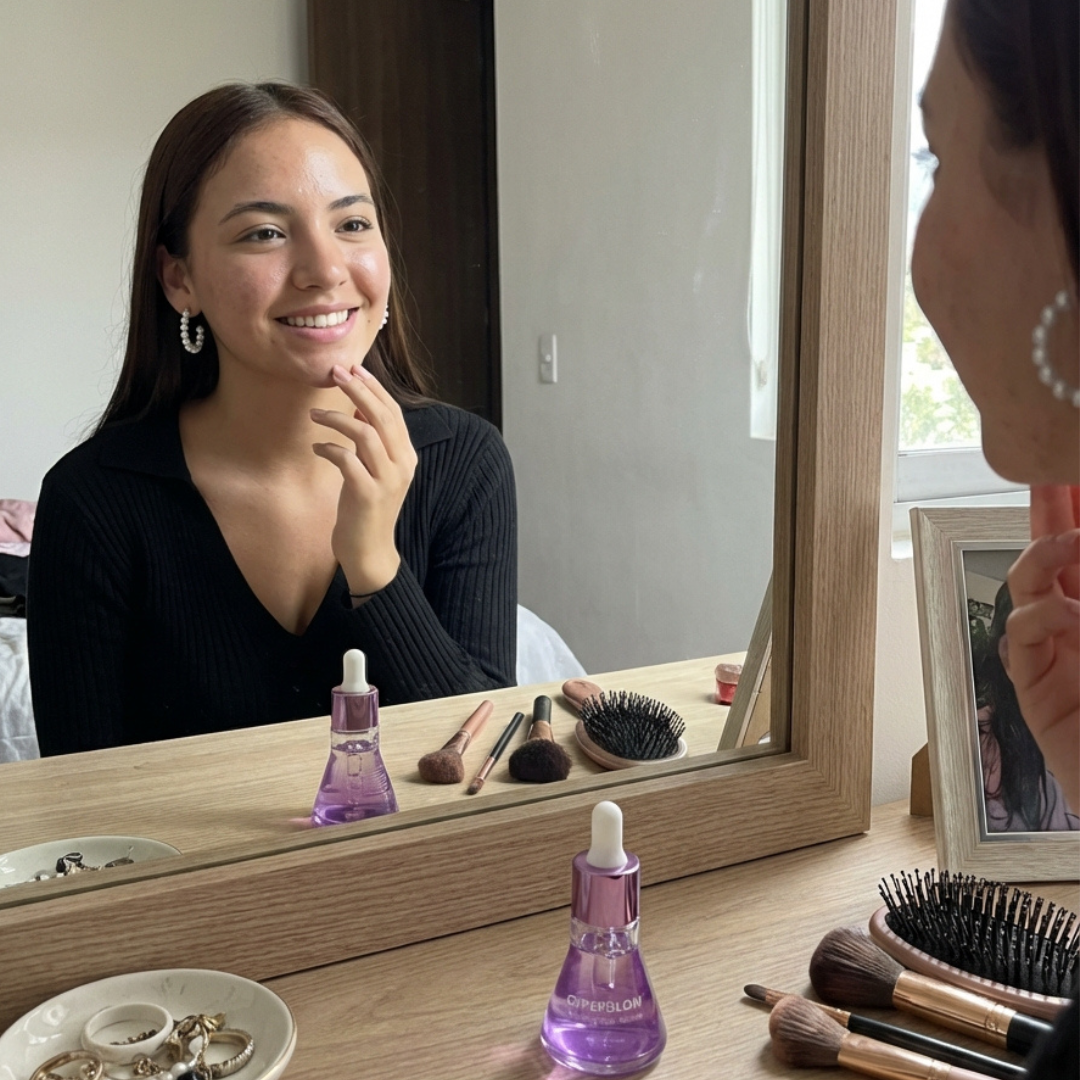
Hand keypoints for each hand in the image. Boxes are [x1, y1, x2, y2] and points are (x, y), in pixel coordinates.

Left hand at [310, 364, 417, 596]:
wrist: (370, 551)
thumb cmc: (367, 508)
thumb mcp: (373, 471)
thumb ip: (372, 442)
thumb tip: (358, 409)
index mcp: (406, 456)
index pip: (394, 412)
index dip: (374, 388)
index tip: (353, 369)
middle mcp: (402, 465)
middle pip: (382, 417)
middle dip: (358, 391)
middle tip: (335, 373)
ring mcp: (387, 480)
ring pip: (365, 434)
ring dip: (336, 418)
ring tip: (314, 414)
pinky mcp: (368, 495)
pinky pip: (347, 460)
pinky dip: (329, 449)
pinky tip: (316, 448)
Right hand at [1002, 485, 1079, 809]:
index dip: (1070, 510)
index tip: (1065, 471)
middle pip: (1050, 557)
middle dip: (1046, 514)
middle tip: (1045, 472)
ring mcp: (1057, 655)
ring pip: (1026, 588)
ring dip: (1042, 558)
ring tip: (1071, 544)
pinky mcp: (1035, 687)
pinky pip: (1019, 636)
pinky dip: (1040, 617)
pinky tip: (1070, 614)